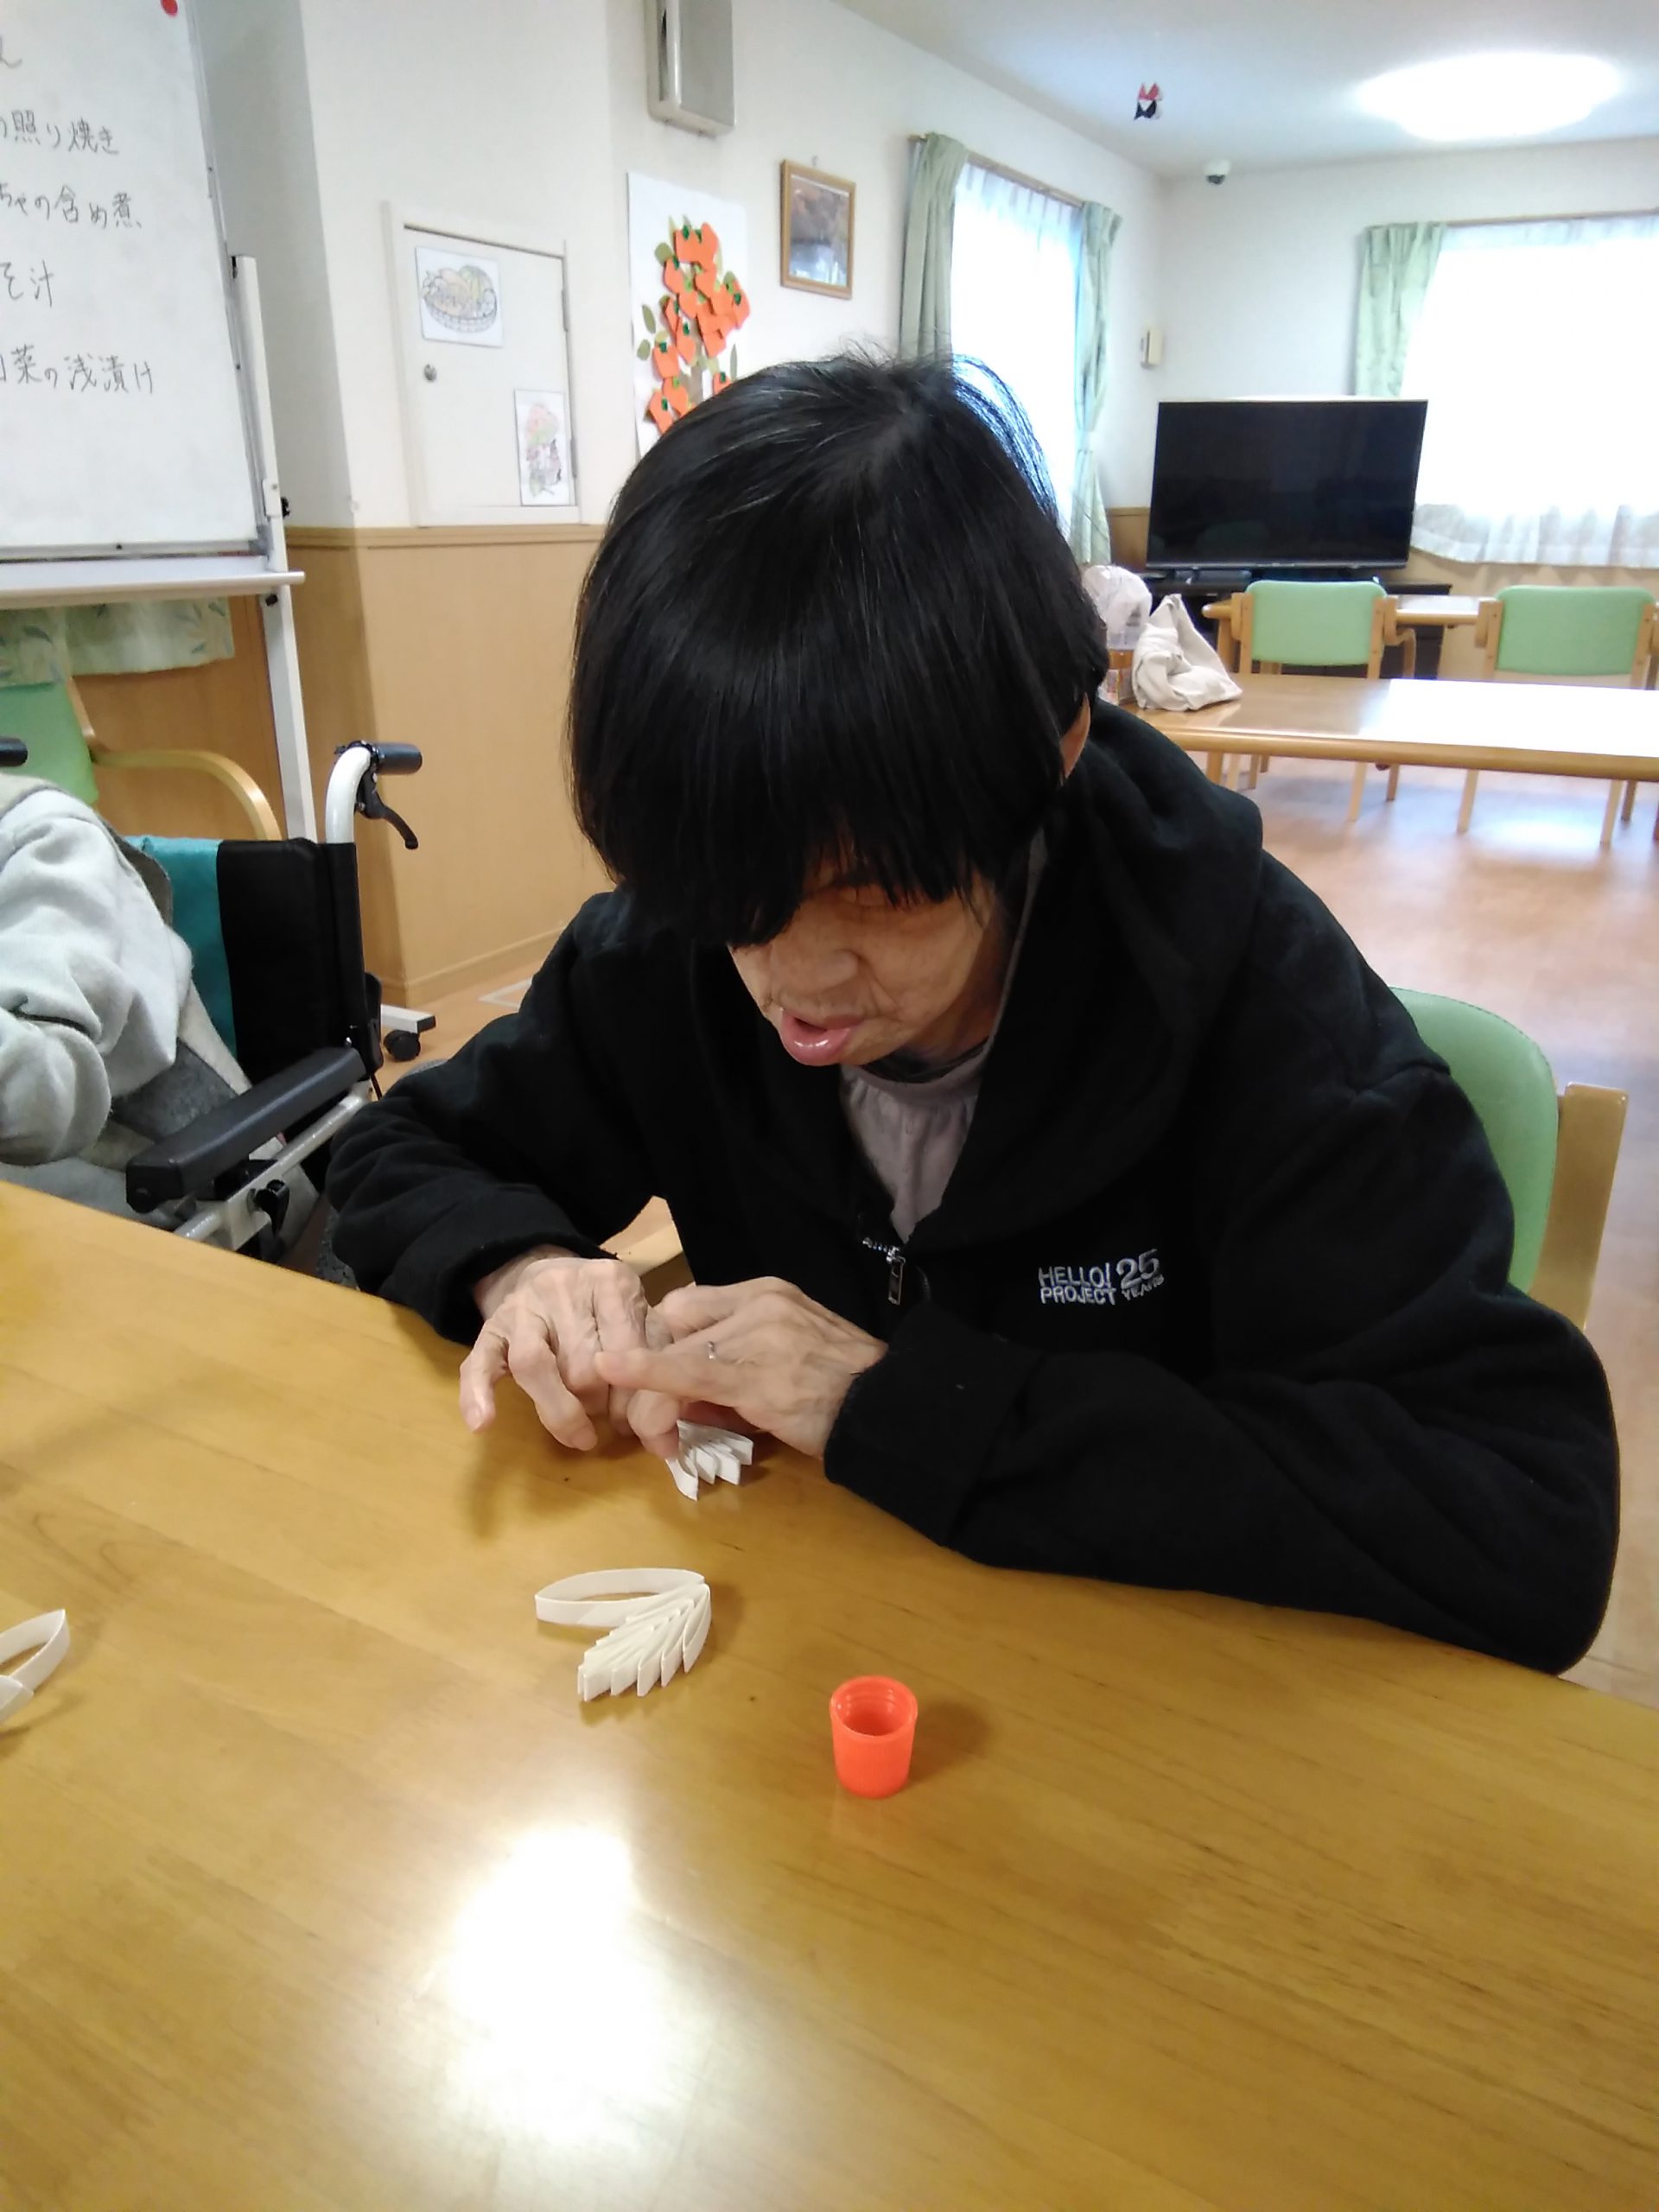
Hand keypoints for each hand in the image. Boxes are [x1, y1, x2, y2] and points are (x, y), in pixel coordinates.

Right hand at [460, 1247, 680, 1454]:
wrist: (546, 1270)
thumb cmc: (604, 1307)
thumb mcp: (640, 1315)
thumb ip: (658, 1361)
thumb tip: (666, 1436)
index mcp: (610, 1280)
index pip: (626, 1347)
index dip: (635, 1396)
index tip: (642, 1423)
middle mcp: (563, 1288)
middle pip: (582, 1362)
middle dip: (602, 1406)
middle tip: (615, 1425)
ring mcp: (521, 1308)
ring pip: (535, 1364)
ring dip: (559, 1410)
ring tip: (580, 1437)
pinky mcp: (489, 1329)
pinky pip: (478, 1362)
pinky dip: (477, 1393)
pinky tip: (482, 1423)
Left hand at [593, 1277, 885, 1459]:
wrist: (890, 1407)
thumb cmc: (843, 1391)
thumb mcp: (789, 1358)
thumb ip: (738, 1367)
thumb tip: (685, 1399)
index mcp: (768, 1293)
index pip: (690, 1304)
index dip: (663, 1341)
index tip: (656, 1377)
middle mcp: (759, 1302)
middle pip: (674, 1320)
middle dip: (650, 1362)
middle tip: (647, 1410)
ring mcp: (757, 1334)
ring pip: (676, 1352)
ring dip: (651, 1394)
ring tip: (655, 1436)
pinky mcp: (755, 1374)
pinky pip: (687, 1372)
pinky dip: (646, 1373)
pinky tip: (614, 1371)